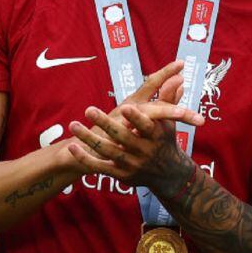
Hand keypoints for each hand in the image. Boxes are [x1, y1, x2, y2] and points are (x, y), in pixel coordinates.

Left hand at [66, 61, 204, 193]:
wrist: (167, 175)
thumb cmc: (165, 141)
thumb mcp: (169, 122)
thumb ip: (169, 99)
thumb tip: (178, 77)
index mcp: (157, 136)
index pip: (146, 126)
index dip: (136, 118)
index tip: (125, 107)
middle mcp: (144, 151)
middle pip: (123, 137)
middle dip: (105, 123)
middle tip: (89, 109)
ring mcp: (132, 164)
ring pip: (108, 151)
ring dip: (89, 138)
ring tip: (73, 124)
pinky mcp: (121, 175)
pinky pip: (100, 167)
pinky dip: (85, 158)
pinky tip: (73, 146)